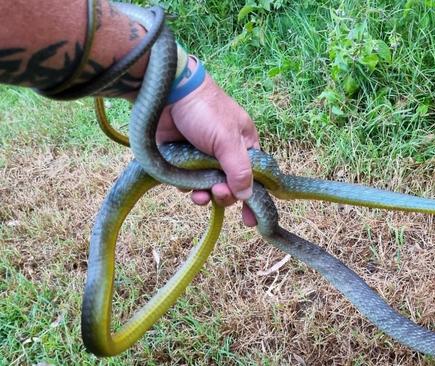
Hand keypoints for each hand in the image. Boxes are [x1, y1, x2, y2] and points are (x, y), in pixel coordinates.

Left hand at [153, 61, 258, 226]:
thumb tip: (248, 196)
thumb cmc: (205, 112)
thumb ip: (239, 170)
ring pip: (207, 186)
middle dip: (224, 194)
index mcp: (244, 144)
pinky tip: (183, 181)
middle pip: (230, 185)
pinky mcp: (181, 159)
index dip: (252, 197)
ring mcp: (202, 157)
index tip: (250, 220)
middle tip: (217, 193)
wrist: (166, 92)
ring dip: (204, 194)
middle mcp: (224, 152)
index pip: (254, 176)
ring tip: (199, 196)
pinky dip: (186, 185)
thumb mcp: (228, 141)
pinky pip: (187, 181)